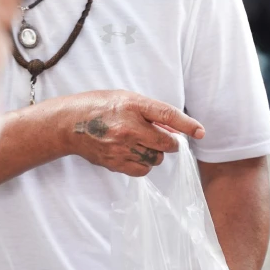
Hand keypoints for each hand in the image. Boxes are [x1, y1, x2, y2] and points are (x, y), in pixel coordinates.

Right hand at [65, 90, 204, 176]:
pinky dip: (144, 164)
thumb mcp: (128, 99)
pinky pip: (142, 170)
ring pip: (156, 159)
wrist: (68, 124)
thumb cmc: (101, 107)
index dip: (187, 125)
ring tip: (142, 143)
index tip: (200, 132)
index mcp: (133, 106)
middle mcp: (128, 128)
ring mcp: (120, 148)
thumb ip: (152, 114)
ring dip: (156, 153)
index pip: (168, 115)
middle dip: (171, 143)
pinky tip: (134, 153)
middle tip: (163, 138)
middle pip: (166, 144)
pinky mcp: (113, 163)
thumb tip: (175, 131)